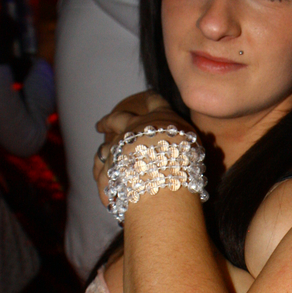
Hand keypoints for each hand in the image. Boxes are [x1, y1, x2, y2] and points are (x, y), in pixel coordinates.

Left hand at [93, 92, 188, 206]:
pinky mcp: (108, 166)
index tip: (148, 96)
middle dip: (107, 121)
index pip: (155, 101)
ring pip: (104, 149)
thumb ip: (182, 142)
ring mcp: (119, 146)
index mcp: (159, 118)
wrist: (165, 179)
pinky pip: (102, 175)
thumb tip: (184, 147)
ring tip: (102, 165)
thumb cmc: (185, 162)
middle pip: (116, 118)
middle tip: (99, 125)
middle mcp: (135, 128)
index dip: (151, 98)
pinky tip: (108, 196)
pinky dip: (105, 185)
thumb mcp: (191, 146)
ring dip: (103, 157)